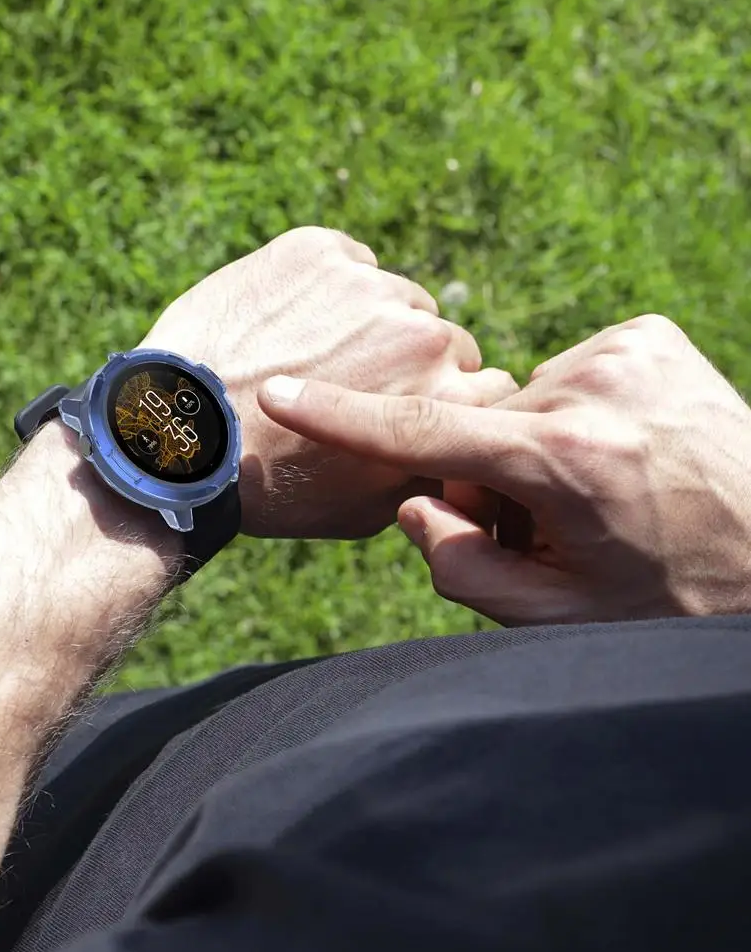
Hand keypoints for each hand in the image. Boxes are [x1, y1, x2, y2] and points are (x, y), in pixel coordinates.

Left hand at [142, 226, 515, 536]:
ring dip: (367, 323)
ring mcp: (367, 284)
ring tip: (309, 359)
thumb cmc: (274, 488)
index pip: (494, 385)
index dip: (455, 403)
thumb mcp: (369, 511)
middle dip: (410, 364)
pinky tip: (286, 327)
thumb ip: (432, 471)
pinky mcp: (316, 249)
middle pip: (444, 340)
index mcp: (446, 400)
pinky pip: (345, 263)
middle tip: (353, 389)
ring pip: (393, 298)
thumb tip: (457, 452)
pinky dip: (325, 289)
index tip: (419, 412)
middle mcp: (421, 334)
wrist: (180, 437)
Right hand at [259, 314, 750, 622]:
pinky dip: (573, 417)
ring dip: (535, 449)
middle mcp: (593, 387)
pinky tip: (623, 456)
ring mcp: (628, 351)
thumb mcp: (557, 615)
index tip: (276, 392)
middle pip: (477, 429)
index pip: (421, 433)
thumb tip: (415, 500)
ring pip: (523, 404)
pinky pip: (567, 377)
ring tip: (602, 497)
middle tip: (549, 529)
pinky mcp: (650, 336)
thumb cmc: (675, 600)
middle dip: (487, 478)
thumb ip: (460, 565)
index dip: (340, 417)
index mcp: (565, 461)